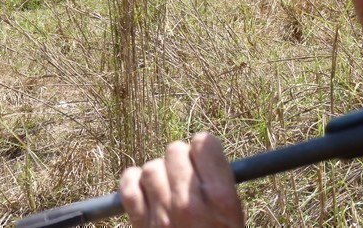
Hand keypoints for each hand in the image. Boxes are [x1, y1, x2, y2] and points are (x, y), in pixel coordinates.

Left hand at [119, 132, 243, 227]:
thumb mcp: (234, 218)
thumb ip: (220, 186)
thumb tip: (203, 153)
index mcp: (221, 197)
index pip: (204, 143)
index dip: (204, 149)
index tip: (204, 160)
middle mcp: (190, 201)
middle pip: (175, 150)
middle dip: (180, 160)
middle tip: (186, 177)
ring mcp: (162, 213)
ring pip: (151, 166)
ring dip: (158, 174)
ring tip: (167, 190)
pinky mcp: (141, 225)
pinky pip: (128, 185)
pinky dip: (132, 183)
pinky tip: (144, 190)